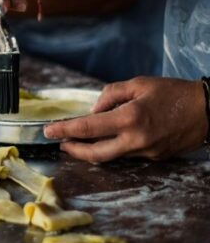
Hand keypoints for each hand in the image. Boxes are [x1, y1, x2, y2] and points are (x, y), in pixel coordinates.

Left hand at [44, 77, 207, 161]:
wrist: (209, 110)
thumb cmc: (173, 93)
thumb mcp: (138, 84)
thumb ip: (110, 95)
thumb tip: (93, 111)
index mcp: (130, 118)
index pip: (88, 128)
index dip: (65, 130)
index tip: (49, 131)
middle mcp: (136, 140)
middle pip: (95, 154)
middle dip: (74, 149)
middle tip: (61, 142)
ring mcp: (146, 152)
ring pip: (111, 156)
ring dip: (92, 150)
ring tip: (79, 141)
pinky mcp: (155, 158)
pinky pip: (127, 155)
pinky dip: (113, 148)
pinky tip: (107, 139)